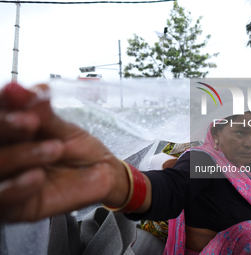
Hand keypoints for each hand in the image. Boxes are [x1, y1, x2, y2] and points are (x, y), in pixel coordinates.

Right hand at [0, 83, 128, 221]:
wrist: (102, 173)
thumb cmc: (80, 149)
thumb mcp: (64, 128)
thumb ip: (41, 113)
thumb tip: (23, 90)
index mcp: (13, 131)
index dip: (4, 104)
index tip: (15, 92)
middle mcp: (5, 152)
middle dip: (6, 126)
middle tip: (31, 120)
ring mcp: (7, 179)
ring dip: (20, 155)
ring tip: (54, 148)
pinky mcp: (15, 205)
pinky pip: (6, 198)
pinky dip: (18, 187)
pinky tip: (36, 176)